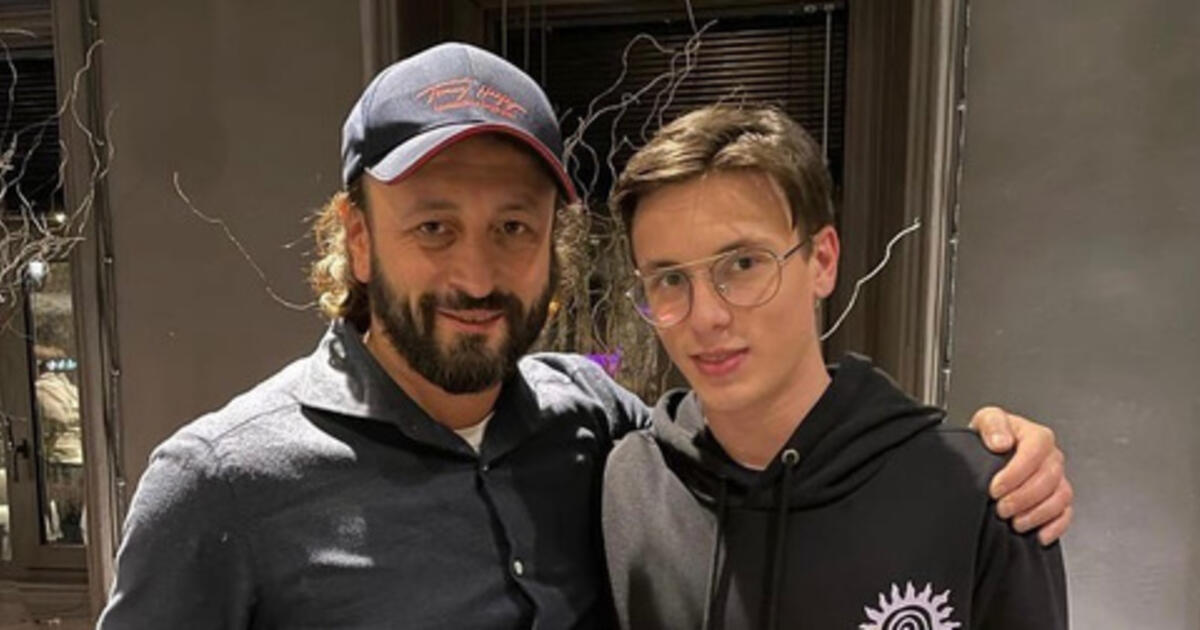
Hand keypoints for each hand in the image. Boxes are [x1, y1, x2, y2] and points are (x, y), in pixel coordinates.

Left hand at [969, 406, 1073, 545]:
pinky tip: (1038, 534)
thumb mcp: (985, 421)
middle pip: (1049, 478)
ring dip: (1037, 514)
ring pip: (1060, 498)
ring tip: (1015, 522)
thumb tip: (1001, 442)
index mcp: (1036, 435)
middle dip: (1023, 498)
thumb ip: (992, 425)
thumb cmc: (991, 438)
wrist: (990, 453)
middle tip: (1001, 508)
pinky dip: (1055, 527)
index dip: (1016, 473)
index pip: (1035, 452)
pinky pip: (1066, 514)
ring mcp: (1058, 478)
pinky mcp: (1059, 499)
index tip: (995, 489)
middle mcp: (1051, 456)